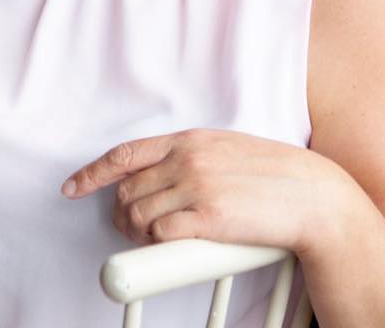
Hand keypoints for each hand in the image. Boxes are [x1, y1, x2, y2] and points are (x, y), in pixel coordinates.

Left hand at [60, 127, 345, 254]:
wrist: (312, 195)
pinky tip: (168, 245)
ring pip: (137, 214)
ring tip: (150, 240)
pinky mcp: (209, 218)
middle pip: (126, 190)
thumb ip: (190, 157)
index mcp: (188, 140)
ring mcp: (197, 187)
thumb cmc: (272, 174)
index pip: (125, 154)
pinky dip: (155, 244)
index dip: (92, 173)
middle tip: (131, 229)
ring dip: (135, 233)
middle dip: (120, 214)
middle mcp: (187, 159)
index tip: (72, 187)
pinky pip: (160, 233)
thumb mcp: (224, 149)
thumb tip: (159, 175)